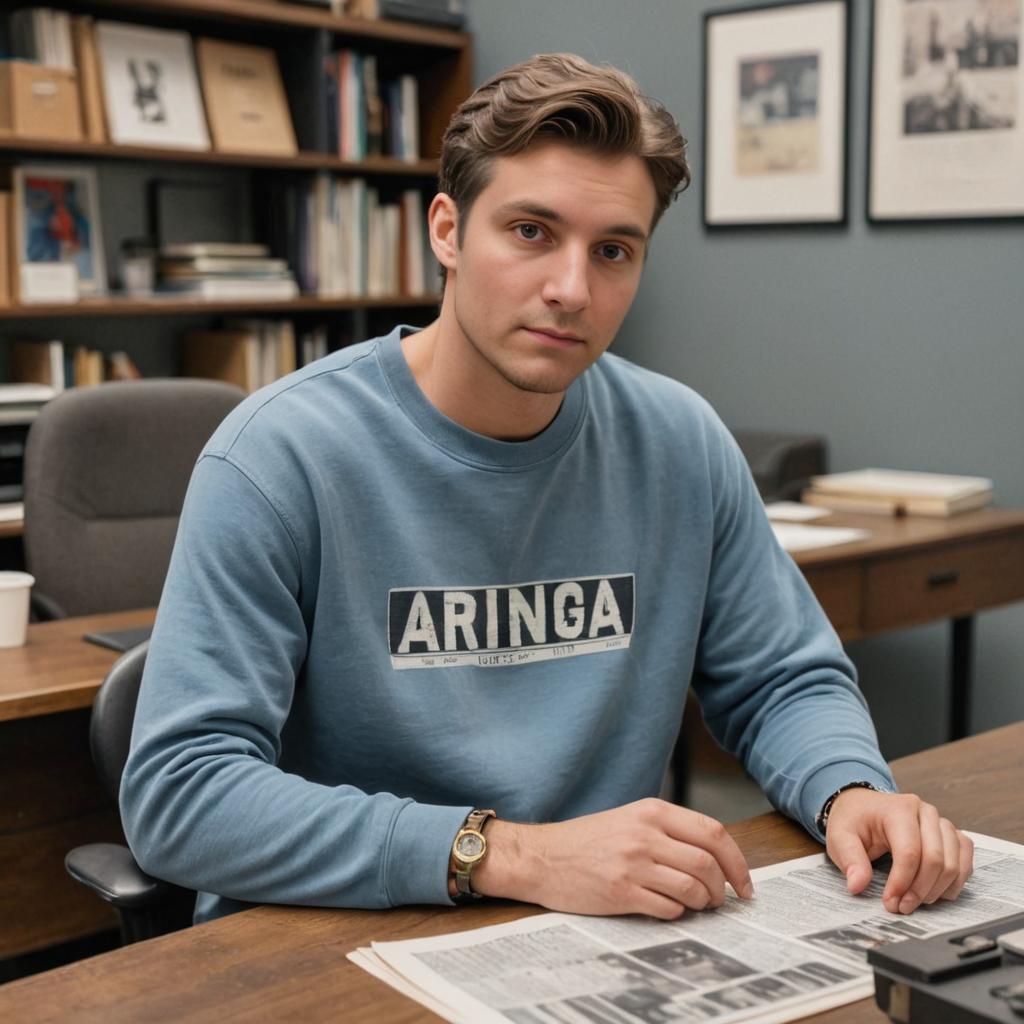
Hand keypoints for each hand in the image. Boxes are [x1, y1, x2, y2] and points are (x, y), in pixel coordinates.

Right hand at [472, 798, 753, 919]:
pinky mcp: (621, 892)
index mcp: (651, 811)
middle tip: (719, 900)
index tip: (745, 884)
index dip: (737, 863)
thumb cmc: (587, 840)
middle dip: (722, 889)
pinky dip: (676, 914)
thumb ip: (668, 830)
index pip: (713, 834)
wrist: (542, 856)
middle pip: (708, 864)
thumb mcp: (630, 819)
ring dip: (702, 904)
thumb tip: (714, 858)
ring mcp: (634, 863)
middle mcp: (645, 834)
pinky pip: (668, 909)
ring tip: (694, 906)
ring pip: (692, 889)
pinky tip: (666, 908)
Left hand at [824, 789, 972, 913]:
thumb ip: (849, 860)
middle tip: (902, 907)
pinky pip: (965, 859)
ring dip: (938, 889)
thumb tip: (857, 885)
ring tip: (915, 901)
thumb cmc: (854, 821)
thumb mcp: (839, 836)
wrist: (863, 807)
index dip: (902, 883)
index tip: (890, 902)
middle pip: (935, 859)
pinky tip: (936, 892)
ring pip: (954, 863)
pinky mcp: (951, 834)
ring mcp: (941, 822)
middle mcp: (924, 812)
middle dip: (920, 890)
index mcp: (898, 809)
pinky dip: (955, 880)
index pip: (909, 852)